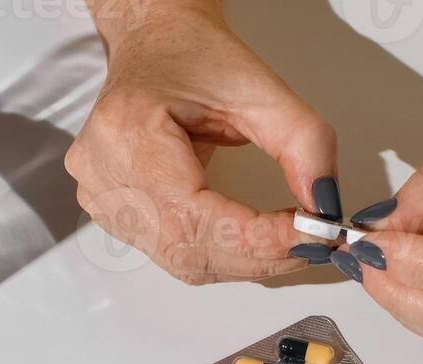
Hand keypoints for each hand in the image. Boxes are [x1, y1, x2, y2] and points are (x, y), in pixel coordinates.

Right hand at [67, 1, 340, 283]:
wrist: (154, 42)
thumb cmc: (192, 54)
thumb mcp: (259, 86)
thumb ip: (301, 143)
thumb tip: (322, 207)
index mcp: (127, 132)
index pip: (195, 215)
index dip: (257, 238)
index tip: (311, 235)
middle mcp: (104, 173)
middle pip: (189, 249)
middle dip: (259, 255)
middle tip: (312, 243)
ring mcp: (99, 197)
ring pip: (183, 261)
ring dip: (244, 260)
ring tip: (289, 241)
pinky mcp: (110, 211)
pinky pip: (173, 254)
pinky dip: (222, 254)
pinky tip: (253, 241)